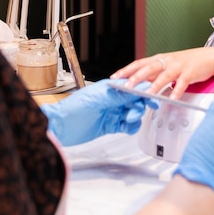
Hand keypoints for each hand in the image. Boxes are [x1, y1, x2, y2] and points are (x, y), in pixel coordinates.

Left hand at [40, 79, 158, 146]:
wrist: (61, 127)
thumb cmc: (73, 108)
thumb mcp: (97, 99)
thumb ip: (118, 95)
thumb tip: (136, 88)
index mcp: (110, 88)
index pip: (131, 87)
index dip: (143, 91)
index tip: (153, 97)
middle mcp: (112, 99)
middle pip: (135, 101)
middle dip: (139, 106)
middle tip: (136, 112)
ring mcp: (112, 112)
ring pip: (132, 113)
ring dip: (135, 117)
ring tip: (128, 120)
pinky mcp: (110, 126)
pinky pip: (127, 125)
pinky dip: (131, 126)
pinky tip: (128, 127)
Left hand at [110, 48, 213, 97]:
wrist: (208, 57)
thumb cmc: (186, 63)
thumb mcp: (166, 66)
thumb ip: (153, 74)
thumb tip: (137, 84)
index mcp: (159, 59)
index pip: (139, 63)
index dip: (126, 70)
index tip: (115, 77)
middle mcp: (166, 62)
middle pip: (149, 68)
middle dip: (136, 77)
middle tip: (126, 86)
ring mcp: (178, 67)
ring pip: (164, 76)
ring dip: (155, 85)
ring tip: (147, 94)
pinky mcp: (190, 73)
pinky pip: (182, 83)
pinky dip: (177, 91)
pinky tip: (172, 98)